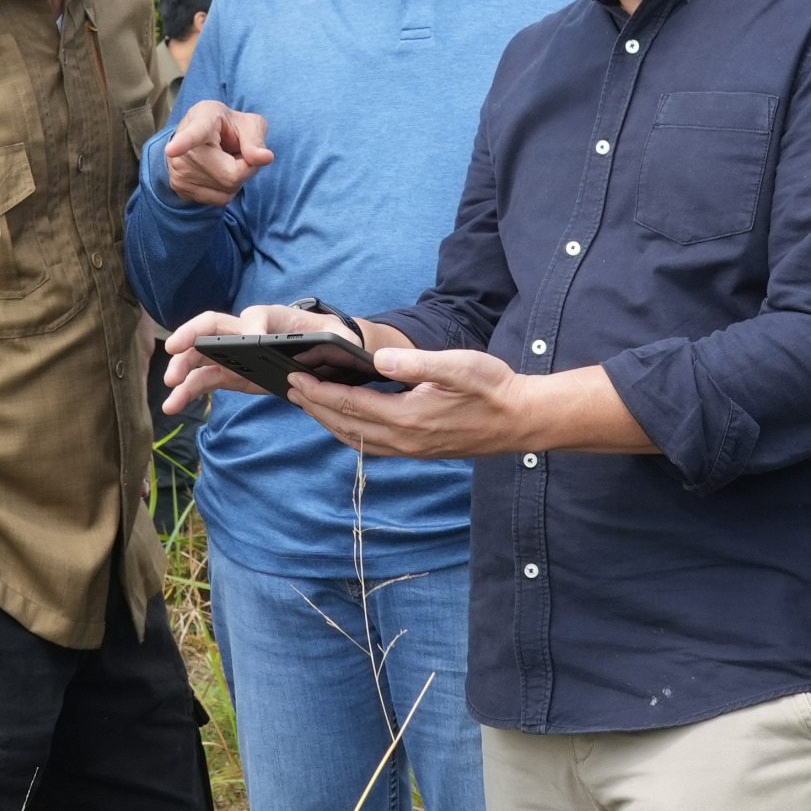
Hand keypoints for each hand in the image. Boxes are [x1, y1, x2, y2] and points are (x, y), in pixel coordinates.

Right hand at [160, 304, 359, 409]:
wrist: (328, 355)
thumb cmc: (330, 340)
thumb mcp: (335, 337)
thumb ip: (328, 338)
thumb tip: (314, 344)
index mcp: (274, 318)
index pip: (256, 315)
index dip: (251, 326)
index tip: (252, 340)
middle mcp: (247, 331)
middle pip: (213, 328)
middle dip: (192, 337)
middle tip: (174, 351)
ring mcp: (236, 354)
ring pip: (203, 356)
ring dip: (183, 371)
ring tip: (170, 391)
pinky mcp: (233, 374)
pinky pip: (207, 379)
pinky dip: (189, 391)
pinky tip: (174, 405)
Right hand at [164, 99, 274, 204]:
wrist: (197, 137)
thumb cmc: (228, 127)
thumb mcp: (248, 124)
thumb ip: (256, 138)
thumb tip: (265, 158)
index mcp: (200, 121)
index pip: (193, 134)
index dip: (183, 143)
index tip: (172, 150)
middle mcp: (183, 148)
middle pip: (231, 175)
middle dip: (246, 167)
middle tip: (239, 153)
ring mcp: (179, 170)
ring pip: (227, 189)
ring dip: (237, 178)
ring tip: (226, 159)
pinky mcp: (180, 187)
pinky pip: (220, 199)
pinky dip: (228, 189)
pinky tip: (218, 172)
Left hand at [289, 347, 527, 459]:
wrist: (521, 420)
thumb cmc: (493, 388)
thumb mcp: (458, 365)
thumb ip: (416, 362)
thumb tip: (378, 359)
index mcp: (409, 416)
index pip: (351, 404)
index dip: (319, 392)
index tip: (295, 379)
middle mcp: (405, 440)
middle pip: (346, 426)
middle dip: (315, 407)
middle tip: (290, 390)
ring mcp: (412, 450)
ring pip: (356, 440)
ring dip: (329, 422)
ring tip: (310, 405)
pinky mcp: (419, 451)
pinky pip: (373, 446)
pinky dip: (351, 433)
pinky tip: (347, 423)